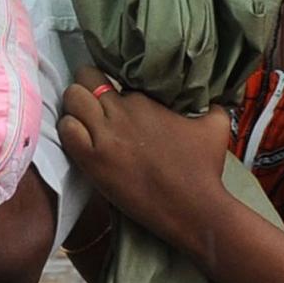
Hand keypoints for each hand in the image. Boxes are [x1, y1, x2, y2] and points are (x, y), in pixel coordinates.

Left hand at [56, 65, 235, 237]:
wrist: (193, 206)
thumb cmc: (204, 167)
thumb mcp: (216, 125)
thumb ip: (215, 104)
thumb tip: (217, 95)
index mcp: (145, 99)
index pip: (114, 76)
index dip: (112, 84)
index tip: (115, 94)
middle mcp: (122, 111)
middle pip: (86, 78)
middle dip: (86, 85)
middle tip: (92, 100)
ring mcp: (104, 135)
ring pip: (72, 100)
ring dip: (74, 106)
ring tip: (83, 119)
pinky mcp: (93, 160)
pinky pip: (66, 130)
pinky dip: (68, 129)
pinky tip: (78, 137)